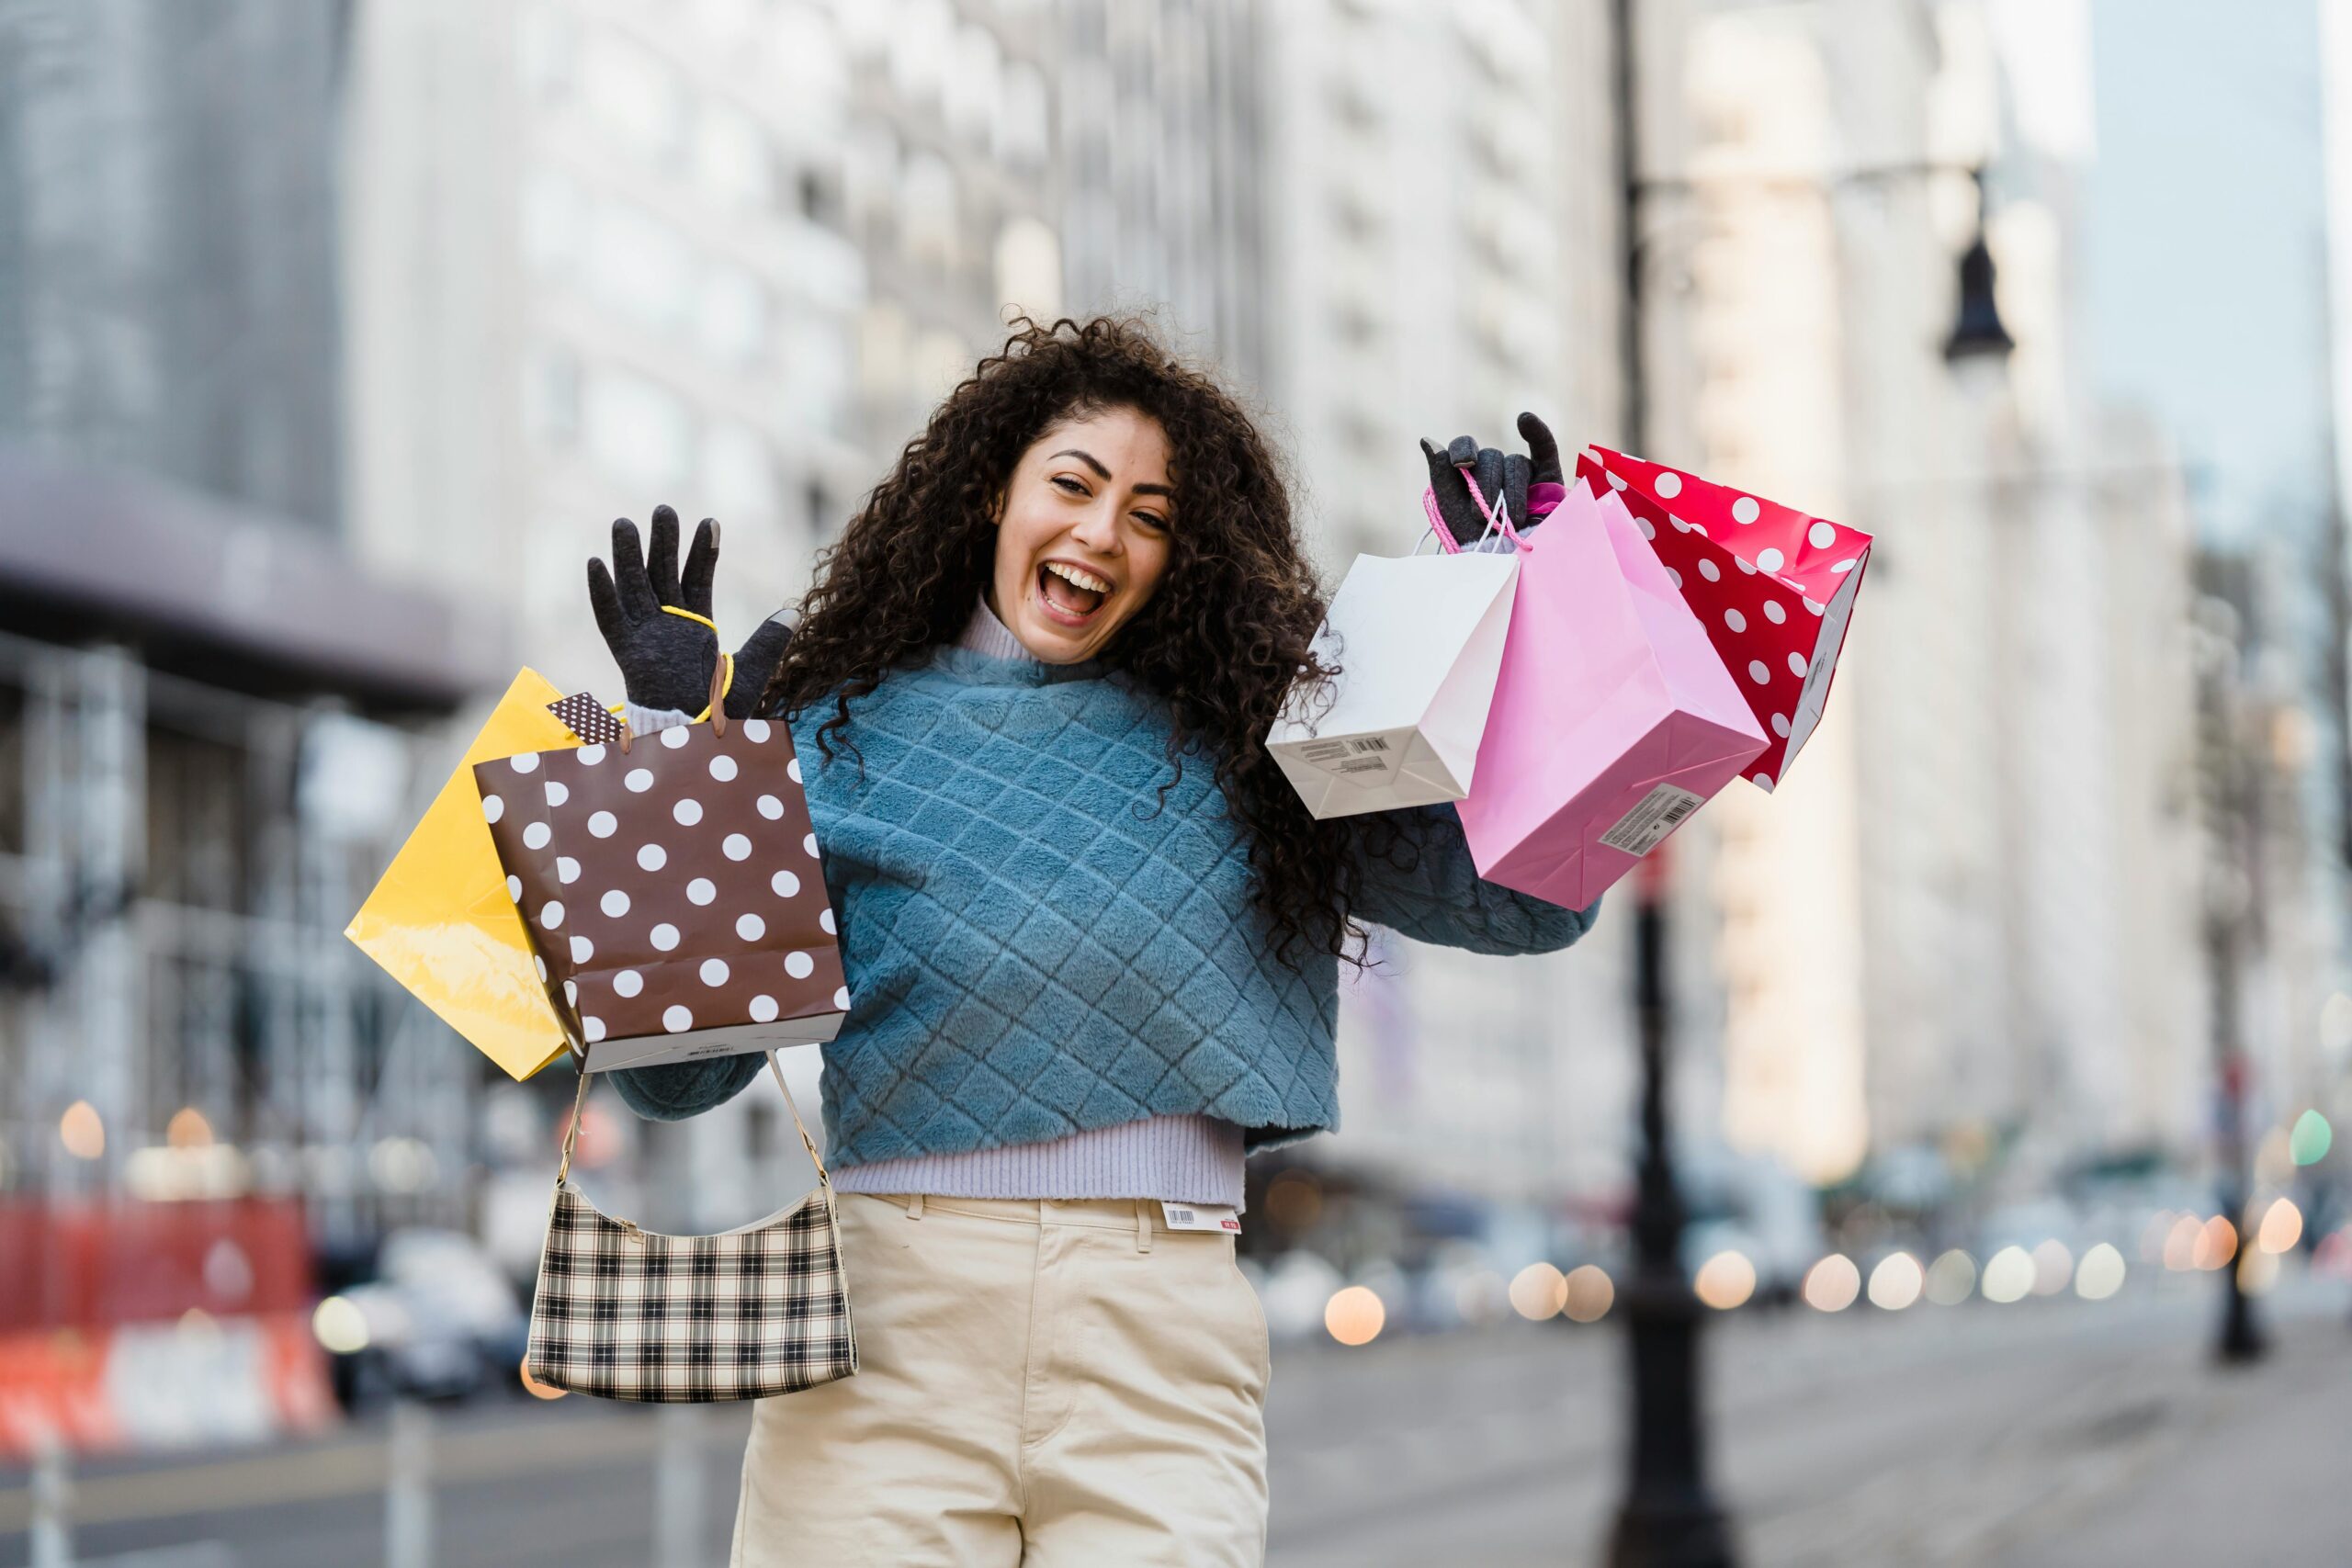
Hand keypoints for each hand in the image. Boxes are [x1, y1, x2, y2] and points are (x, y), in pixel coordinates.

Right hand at [587, 505, 793, 717]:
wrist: (696, 739)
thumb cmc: (720, 711)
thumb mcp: (751, 671)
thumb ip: (768, 641)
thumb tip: (796, 612)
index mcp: (696, 626)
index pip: (698, 578)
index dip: (703, 552)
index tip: (711, 521)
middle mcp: (668, 625)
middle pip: (662, 574)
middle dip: (663, 542)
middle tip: (663, 508)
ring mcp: (645, 636)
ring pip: (634, 587)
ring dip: (629, 556)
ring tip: (625, 522)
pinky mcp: (627, 653)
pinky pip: (610, 620)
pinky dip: (601, 594)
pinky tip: (594, 563)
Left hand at [1418, 412, 1563, 546]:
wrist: (1507, 565)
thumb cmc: (1475, 542)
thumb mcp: (1452, 510)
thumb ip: (1441, 475)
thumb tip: (1426, 440)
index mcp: (1468, 474)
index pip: (1463, 447)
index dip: (1461, 449)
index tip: (1461, 463)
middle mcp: (1494, 470)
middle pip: (1490, 457)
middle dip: (1485, 486)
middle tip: (1483, 517)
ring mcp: (1521, 473)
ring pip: (1515, 462)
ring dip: (1511, 492)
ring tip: (1511, 521)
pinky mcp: (1547, 478)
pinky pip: (1545, 448)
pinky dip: (1537, 431)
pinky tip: (1524, 420)